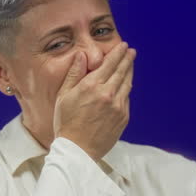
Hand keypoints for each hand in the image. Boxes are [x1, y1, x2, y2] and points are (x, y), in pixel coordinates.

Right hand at [53, 41, 135, 160]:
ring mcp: (118, 106)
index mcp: (92, 85)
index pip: (110, 63)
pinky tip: (125, 86)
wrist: (77, 150)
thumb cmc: (66, 123)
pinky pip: (127, 99)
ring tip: (130, 64)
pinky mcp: (123, 117)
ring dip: (130, 72)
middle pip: (122, 71)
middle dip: (127, 59)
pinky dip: (126, 89)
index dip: (118, 53)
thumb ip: (74, 73)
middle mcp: (108, 93)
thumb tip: (82, 55)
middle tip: (131, 51)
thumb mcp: (64, 95)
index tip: (123, 46)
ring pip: (127, 84)